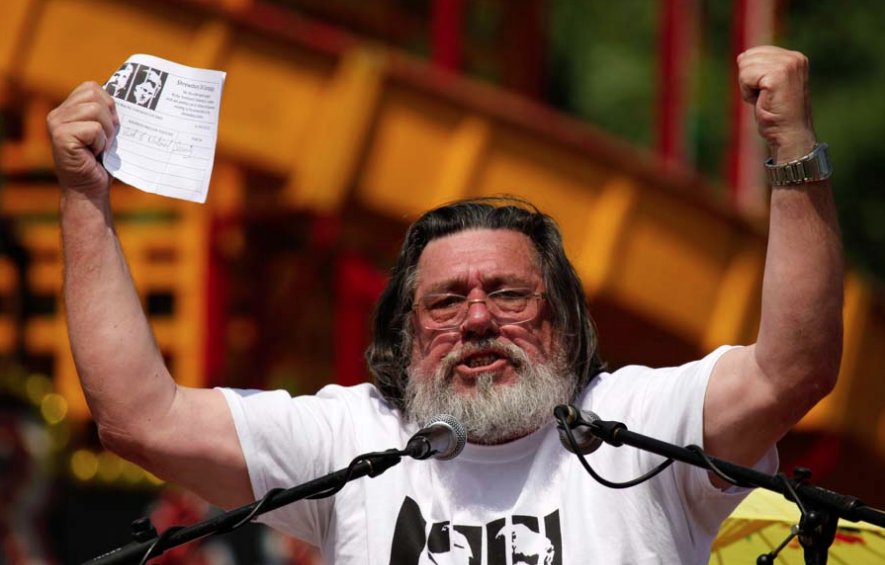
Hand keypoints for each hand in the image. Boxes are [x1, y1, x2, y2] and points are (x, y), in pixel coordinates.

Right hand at [47, 82, 117, 196]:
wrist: (90, 190)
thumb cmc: (101, 162)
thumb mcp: (106, 132)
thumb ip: (107, 112)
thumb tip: (128, 94)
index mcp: (67, 109)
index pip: (92, 87)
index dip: (109, 105)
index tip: (110, 127)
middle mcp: (57, 114)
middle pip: (94, 94)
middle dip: (109, 118)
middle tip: (106, 139)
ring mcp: (56, 124)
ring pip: (95, 109)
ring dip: (106, 131)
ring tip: (100, 147)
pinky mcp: (60, 137)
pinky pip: (94, 129)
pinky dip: (101, 142)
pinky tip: (94, 154)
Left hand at [737, 46, 815, 161]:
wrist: (789, 135)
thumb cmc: (777, 115)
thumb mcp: (768, 86)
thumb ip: (759, 68)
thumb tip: (741, 56)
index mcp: (794, 57)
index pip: (755, 52)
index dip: (752, 75)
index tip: (767, 92)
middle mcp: (794, 58)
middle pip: (748, 57)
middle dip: (749, 80)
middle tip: (765, 97)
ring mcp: (787, 65)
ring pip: (745, 67)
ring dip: (748, 87)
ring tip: (765, 100)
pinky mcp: (777, 75)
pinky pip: (745, 78)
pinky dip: (747, 93)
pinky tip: (762, 102)